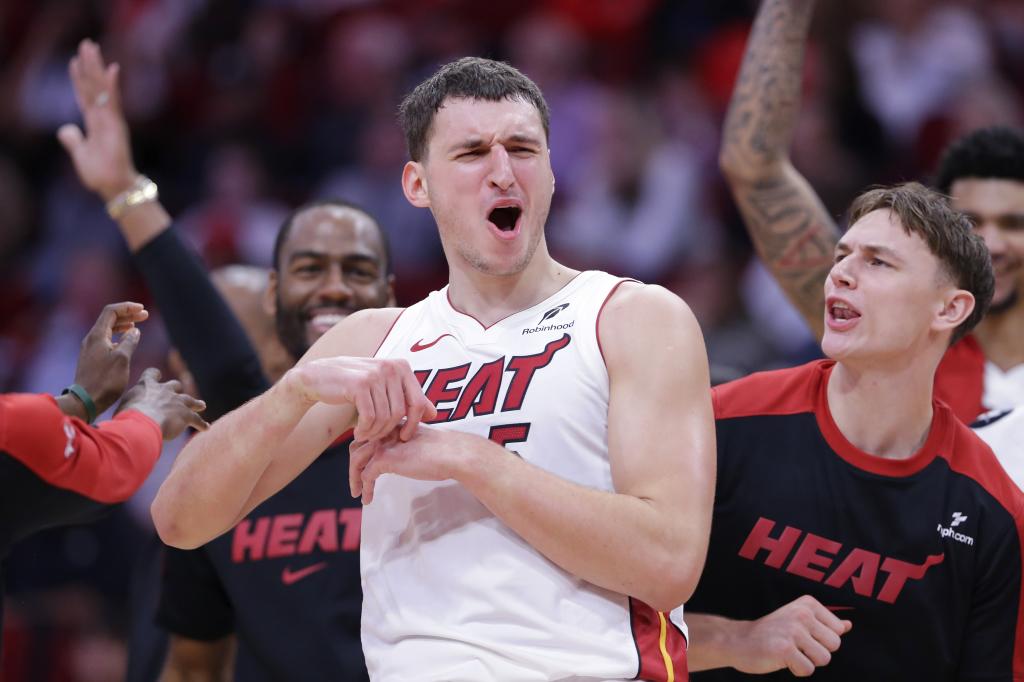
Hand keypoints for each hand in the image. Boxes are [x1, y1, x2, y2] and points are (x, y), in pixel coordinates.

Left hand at [57, 39, 137, 201]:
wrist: (114, 186)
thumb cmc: (101, 174)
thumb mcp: (80, 154)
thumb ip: (73, 140)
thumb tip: (65, 128)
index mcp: (95, 124)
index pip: (85, 96)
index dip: (78, 79)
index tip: (74, 62)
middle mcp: (104, 118)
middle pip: (93, 86)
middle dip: (89, 65)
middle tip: (86, 44)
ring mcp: (111, 119)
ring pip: (102, 88)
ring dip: (96, 67)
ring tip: (92, 47)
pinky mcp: (116, 125)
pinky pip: (113, 101)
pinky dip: (112, 85)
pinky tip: (111, 69)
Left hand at [73, 301, 148, 414]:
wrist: (86, 400)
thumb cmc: (105, 380)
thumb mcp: (122, 359)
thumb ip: (130, 342)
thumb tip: (135, 331)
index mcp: (97, 335)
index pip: (111, 311)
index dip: (127, 307)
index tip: (142, 310)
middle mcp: (92, 339)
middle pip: (109, 319)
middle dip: (128, 315)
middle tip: (144, 315)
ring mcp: (91, 348)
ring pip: (108, 329)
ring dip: (124, 325)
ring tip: (137, 326)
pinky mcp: (93, 358)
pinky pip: (106, 340)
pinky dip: (118, 336)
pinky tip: (127, 341)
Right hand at [116, 368, 209, 439]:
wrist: (142, 423)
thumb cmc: (127, 417)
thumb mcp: (122, 408)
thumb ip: (127, 408)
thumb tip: (122, 417)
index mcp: (146, 386)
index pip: (151, 374)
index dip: (154, 375)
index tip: (157, 375)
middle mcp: (164, 391)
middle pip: (174, 385)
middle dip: (176, 390)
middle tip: (179, 395)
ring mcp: (177, 402)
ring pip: (190, 400)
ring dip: (196, 403)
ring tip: (202, 405)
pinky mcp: (186, 415)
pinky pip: (196, 419)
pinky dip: (201, 424)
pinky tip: (206, 427)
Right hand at [288, 357, 436, 441]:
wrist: (318, 377)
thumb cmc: (354, 386)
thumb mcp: (385, 389)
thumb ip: (409, 400)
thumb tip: (434, 414)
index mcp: (402, 366)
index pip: (419, 403)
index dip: (413, 425)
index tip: (402, 436)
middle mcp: (392, 367)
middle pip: (402, 413)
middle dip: (390, 431)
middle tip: (377, 437)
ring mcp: (376, 374)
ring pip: (386, 417)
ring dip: (375, 433)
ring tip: (365, 434)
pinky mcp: (359, 385)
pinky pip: (370, 418)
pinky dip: (365, 430)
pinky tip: (358, 432)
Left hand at [349, 425, 485, 503]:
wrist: (451, 454)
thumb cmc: (443, 452)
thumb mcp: (418, 445)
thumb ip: (406, 448)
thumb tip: (401, 461)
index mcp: (393, 426)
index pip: (368, 437)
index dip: (363, 452)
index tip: (363, 468)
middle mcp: (385, 432)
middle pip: (357, 446)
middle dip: (354, 465)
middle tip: (356, 482)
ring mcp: (383, 444)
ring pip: (356, 461)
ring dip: (354, 478)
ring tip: (357, 493)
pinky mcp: (384, 458)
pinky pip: (366, 475)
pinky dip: (365, 489)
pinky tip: (367, 499)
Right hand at [731, 595, 851, 676]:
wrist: (738, 640)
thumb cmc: (771, 632)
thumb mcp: (798, 620)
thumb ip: (824, 623)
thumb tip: (848, 625)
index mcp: (807, 604)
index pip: (838, 630)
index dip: (821, 639)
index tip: (802, 635)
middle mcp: (802, 614)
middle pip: (834, 645)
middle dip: (818, 651)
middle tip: (796, 646)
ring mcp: (793, 631)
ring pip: (824, 659)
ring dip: (808, 661)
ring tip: (790, 652)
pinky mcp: (785, 649)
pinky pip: (808, 669)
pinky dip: (797, 670)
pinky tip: (782, 659)